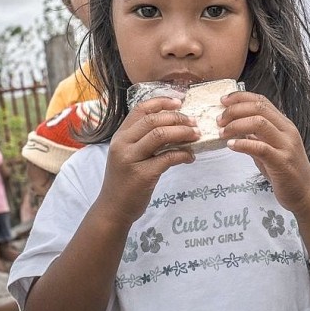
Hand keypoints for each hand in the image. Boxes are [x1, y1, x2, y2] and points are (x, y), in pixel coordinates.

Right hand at [99, 96, 199, 223]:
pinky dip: (183, 154)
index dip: (162, 102)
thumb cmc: (125, 180)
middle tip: (194, 122)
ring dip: (183, 133)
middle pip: (153, 120)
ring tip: (196, 136)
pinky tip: (190, 157)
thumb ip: (143, 139)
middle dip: (178, 118)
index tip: (180, 102)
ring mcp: (131, 159)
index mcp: (120, 135)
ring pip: (160, 135)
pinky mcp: (142, 175)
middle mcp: (123, 144)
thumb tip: (175, 125)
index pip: (141, 109)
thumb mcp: (128, 154)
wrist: (114, 208)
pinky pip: (168, 158)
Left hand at [219, 91, 309, 212]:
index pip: (262, 101)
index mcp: (284, 124)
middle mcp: (287, 131)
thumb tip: (235, 126)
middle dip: (235, 110)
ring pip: (260, 123)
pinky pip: (260, 147)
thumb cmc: (286, 171)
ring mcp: (286, 146)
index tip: (223, 101)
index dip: (240, 97)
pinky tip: (231, 146)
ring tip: (222, 133)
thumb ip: (255, 136)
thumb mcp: (270, 148)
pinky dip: (243, 144)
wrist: (306, 193)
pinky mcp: (282, 162)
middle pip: (259, 108)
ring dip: (236, 125)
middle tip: (219, 120)